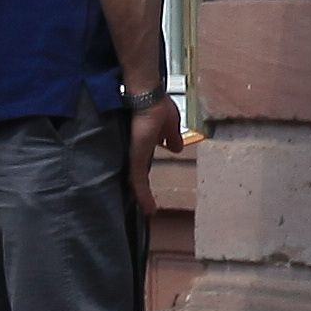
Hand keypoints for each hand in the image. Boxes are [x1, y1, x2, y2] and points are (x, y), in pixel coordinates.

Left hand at [125, 92, 180, 214]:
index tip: (150, 190)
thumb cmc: (156, 104)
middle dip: (141, 193)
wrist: (146, 96)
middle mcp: (136, 153)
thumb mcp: (169, 125)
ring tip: (149, 213)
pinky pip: (137, 181)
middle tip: (146, 208)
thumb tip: (176, 148)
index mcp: (144, 146)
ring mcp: (134, 157)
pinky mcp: (134, 158)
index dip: (146, 177)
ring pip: (136, 183)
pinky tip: (149, 210)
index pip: (143, 166)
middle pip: (137, 177)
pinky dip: (143, 196)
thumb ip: (171, 137)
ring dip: (143, 199)